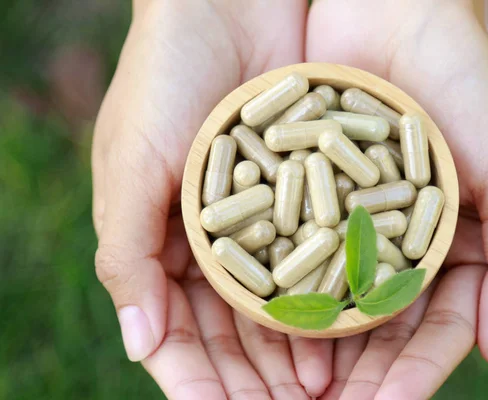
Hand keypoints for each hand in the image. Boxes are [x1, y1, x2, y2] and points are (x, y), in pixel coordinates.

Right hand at [93, 1, 333, 397]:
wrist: (227, 5)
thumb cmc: (165, 78)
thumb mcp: (132, 165)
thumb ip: (128, 255)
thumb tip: (138, 345)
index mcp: (160, 241)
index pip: (177, 330)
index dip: (198, 376)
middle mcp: (212, 240)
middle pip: (232, 328)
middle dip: (254, 377)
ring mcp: (261, 219)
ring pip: (277, 303)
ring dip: (293, 350)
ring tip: (320, 390)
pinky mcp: (303, 193)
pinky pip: (316, 255)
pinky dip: (325, 294)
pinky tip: (343, 329)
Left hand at [306, 1, 487, 397]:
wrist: (395, 6)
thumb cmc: (463, 77)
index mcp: (444, 245)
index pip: (431, 327)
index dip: (413, 372)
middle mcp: (389, 240)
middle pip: (373, 325)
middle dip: (356, 375)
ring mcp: (342, 218)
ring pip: (326, 298)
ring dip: (311, 347)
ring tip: (292, 388)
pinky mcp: (297, 190)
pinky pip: (284, 247)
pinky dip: (277, 288)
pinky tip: (262, 323)